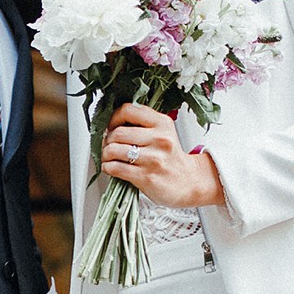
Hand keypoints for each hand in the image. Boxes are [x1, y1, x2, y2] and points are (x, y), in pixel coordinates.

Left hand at [100, 101, 222, 209]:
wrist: (188, 182)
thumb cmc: (170, 158)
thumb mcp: (163, 132)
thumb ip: (143, 123)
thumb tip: (112, 122)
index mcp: (162, 123)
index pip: (128, 110)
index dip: (113, 118)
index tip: (112, 126)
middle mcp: (159, 139)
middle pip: (117, 132)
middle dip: (107, 140)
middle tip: (108, 145)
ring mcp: (153, 159)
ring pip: (113, 150)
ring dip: (105, 155)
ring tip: (109, 157)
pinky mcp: (146, 177)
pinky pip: (116, 168)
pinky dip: (108, 167)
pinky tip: (111, 168)